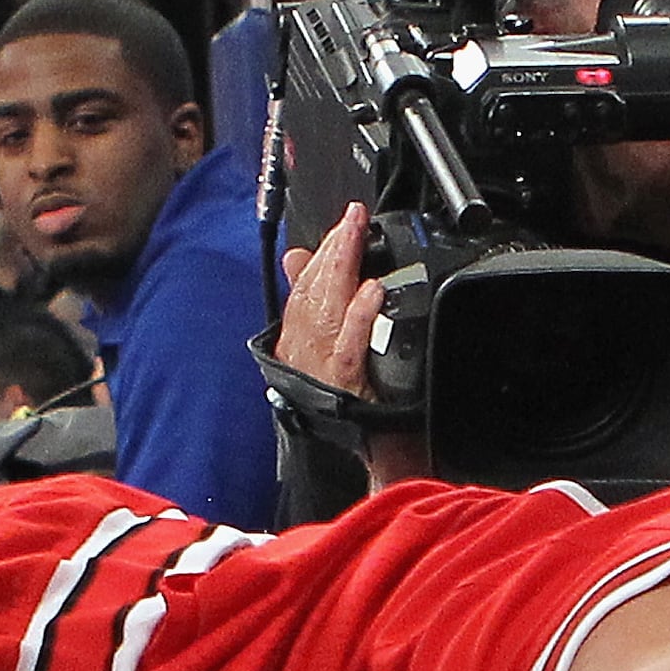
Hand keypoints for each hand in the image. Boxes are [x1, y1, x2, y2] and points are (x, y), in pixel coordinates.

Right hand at [274, 205, 386, 398]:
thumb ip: (307, 301)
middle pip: (313, 290)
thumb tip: (298, 258)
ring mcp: (322, 367)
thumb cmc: (338, 401)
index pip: (303, 285)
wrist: (360, 453)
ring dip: (342, 268)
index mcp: (296, 340)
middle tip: (353, 217)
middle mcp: (304, 350)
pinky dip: (360, 315)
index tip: (343, 222)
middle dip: (334, 249)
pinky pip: (350, 344)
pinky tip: (373, 291)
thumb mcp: (317, 349)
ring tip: (357, 236)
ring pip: (326, 307)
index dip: (322, 251)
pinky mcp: (344, 385)